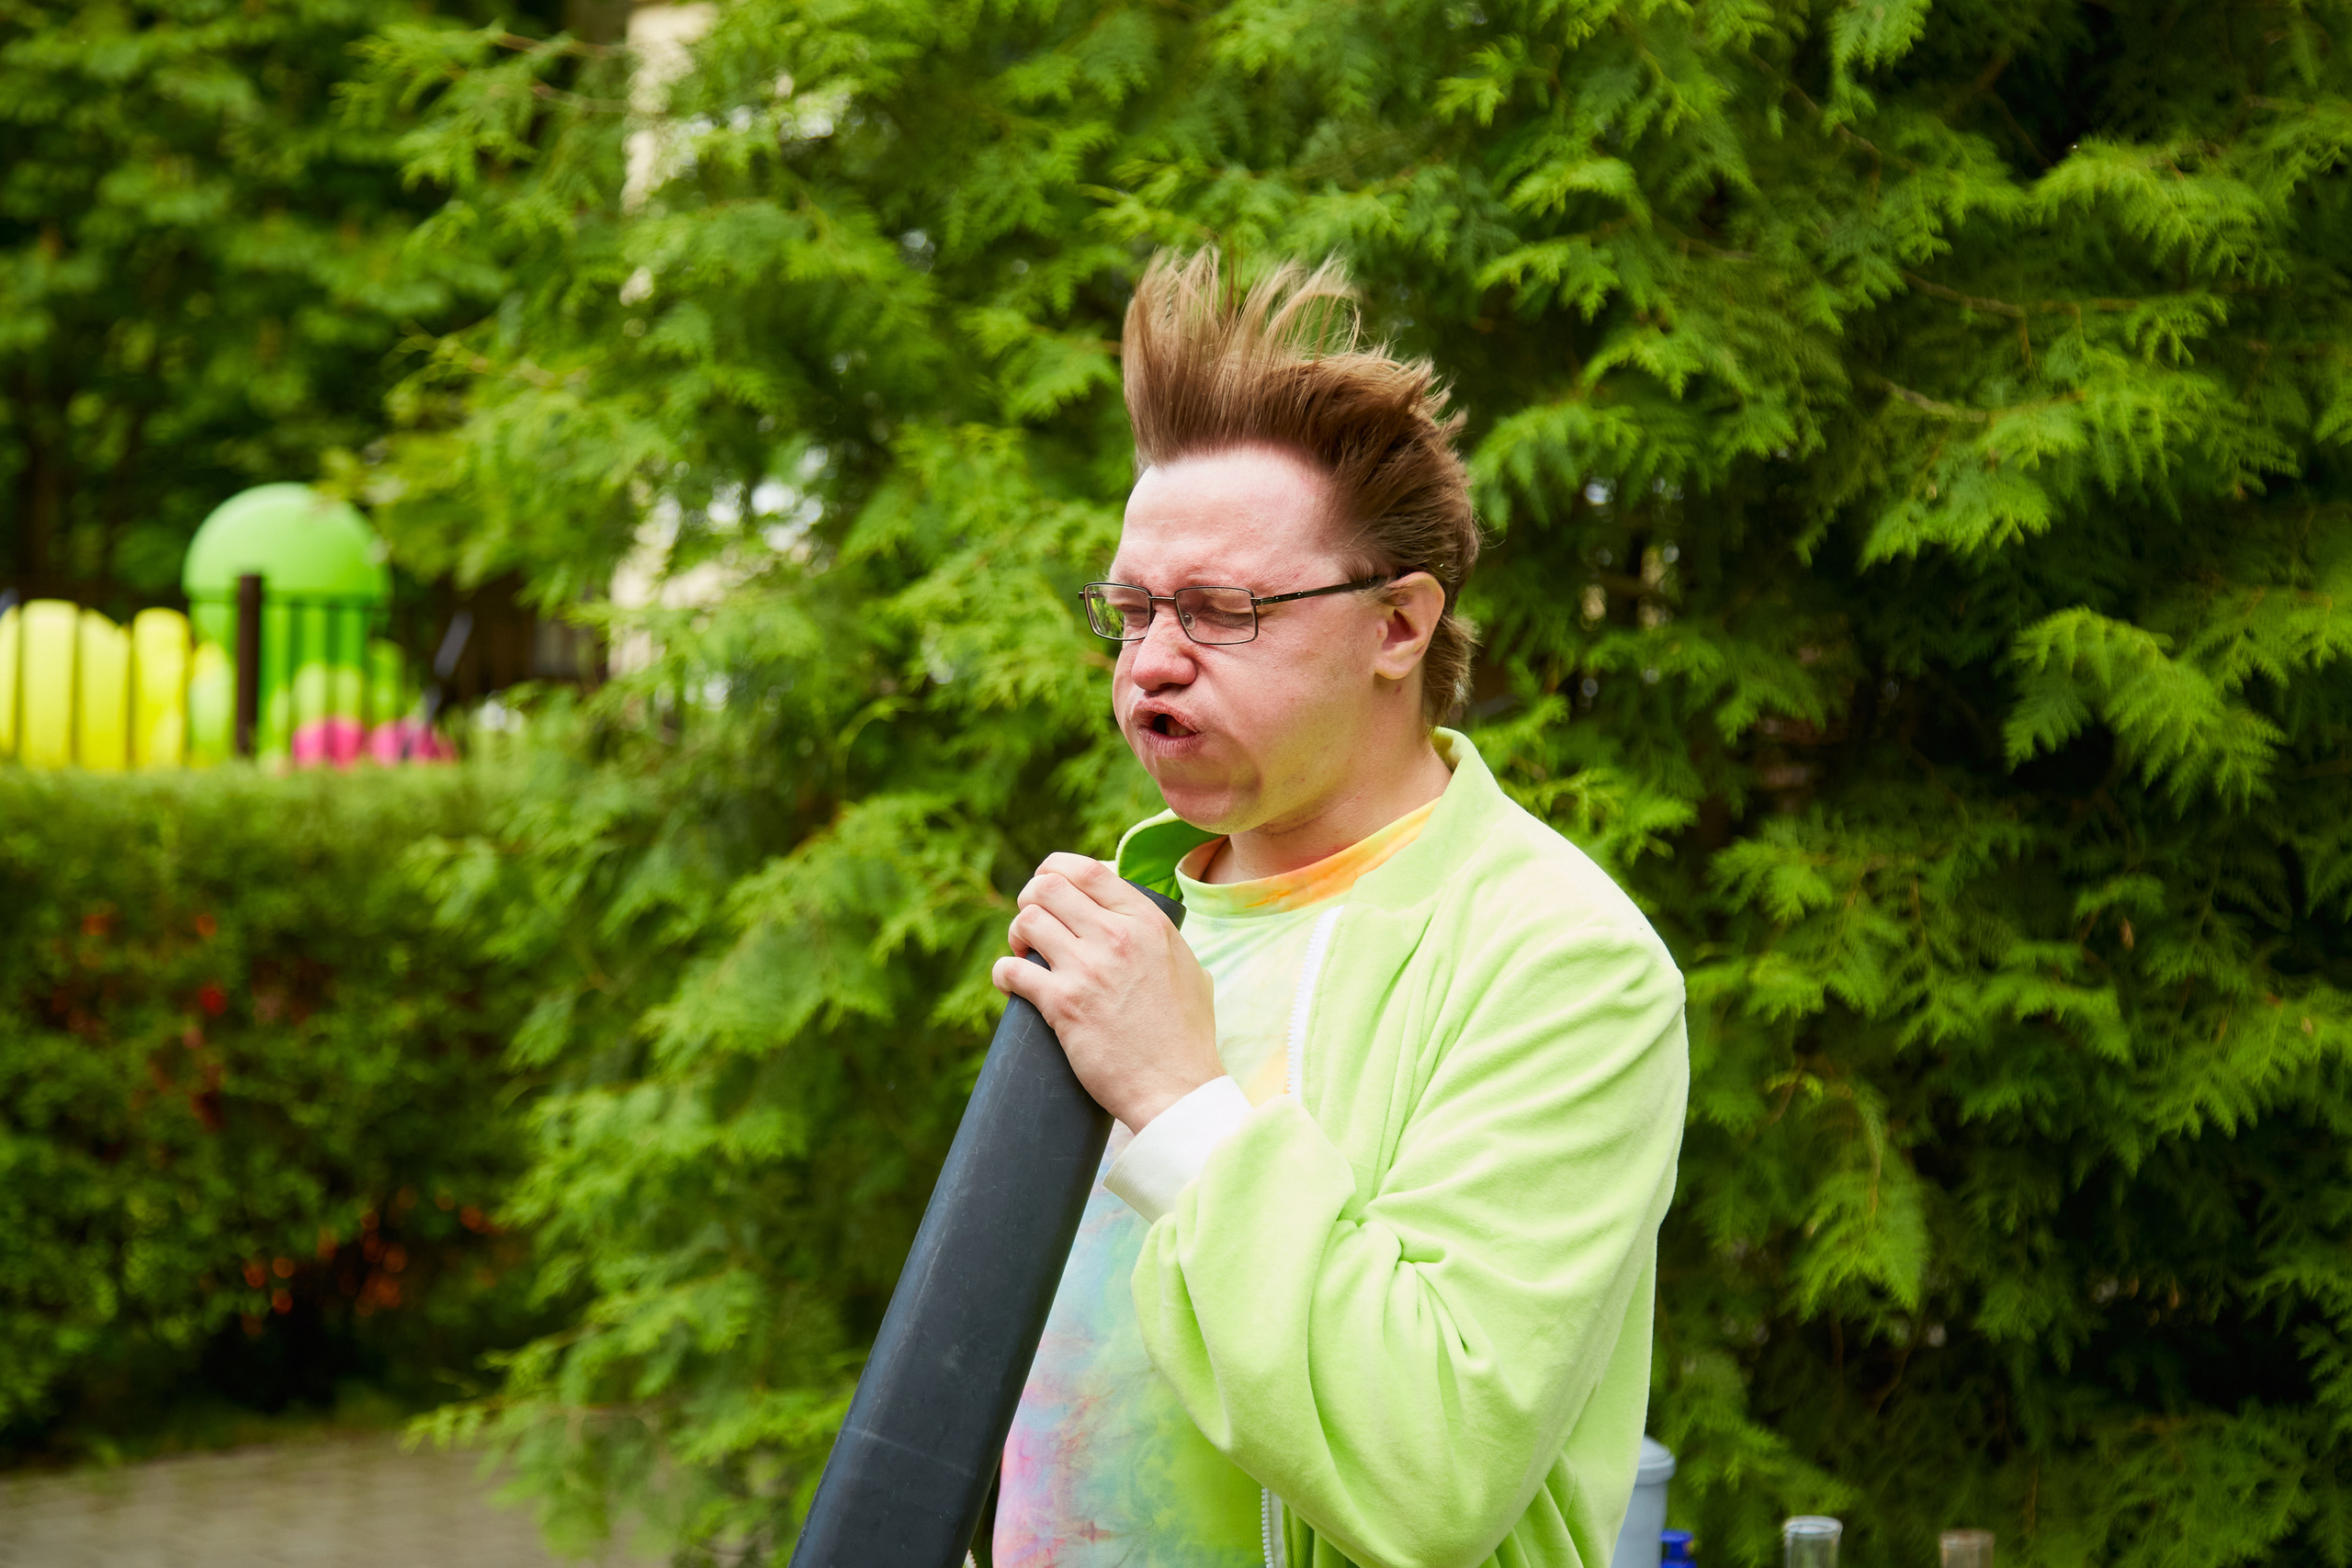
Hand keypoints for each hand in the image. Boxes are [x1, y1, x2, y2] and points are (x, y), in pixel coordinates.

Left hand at [990, 853, 1220, 1130]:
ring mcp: (1088, 969)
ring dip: (1016, 935)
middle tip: (1031, 926)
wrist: (1176, 1087)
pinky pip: (1011, 969)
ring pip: (1025, 921)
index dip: (1055, 869)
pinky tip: (1010, 983)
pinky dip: (1003, 973)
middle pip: (1046, 887)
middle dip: (1029, 900)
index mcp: (1148, 921)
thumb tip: (1146, 928)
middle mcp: (1116, 936)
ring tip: (1023, 954)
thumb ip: (1164, 941)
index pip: (1087, 869)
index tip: (1046, 885)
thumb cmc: (1186, 1036)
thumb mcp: (1190, 968)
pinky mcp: (1063, 1005)